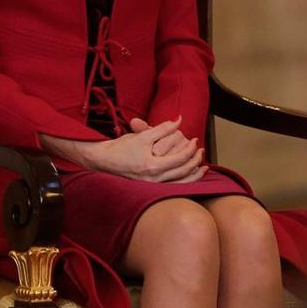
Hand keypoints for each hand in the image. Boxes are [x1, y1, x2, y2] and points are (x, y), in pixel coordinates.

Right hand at [82, 117, 205, 182]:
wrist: (103, 161)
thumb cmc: (121, 147)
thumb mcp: (142, 136)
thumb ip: (162, 128)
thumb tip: (179, 119)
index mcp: (153, 166)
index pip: (180, 159)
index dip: (190, 149)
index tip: (194, 140)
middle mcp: (155, 179)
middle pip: (184, 171)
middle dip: (195, 160)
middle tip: (200, 149)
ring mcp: (153, 186)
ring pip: (181, 183)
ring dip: (194, 174)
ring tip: (202, 165)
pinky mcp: (151, 188)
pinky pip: (174, 187)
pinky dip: (185, 181)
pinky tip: (190, 175)